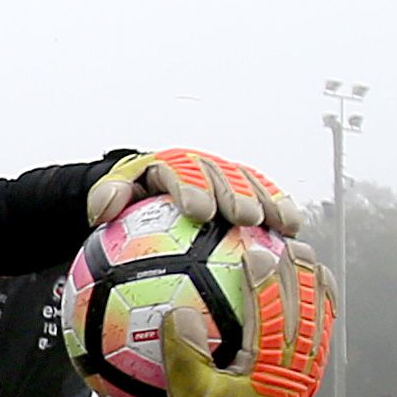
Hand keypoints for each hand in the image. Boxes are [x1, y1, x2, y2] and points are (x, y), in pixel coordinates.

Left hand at [85, 149, 304, 237]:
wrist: (147, 194)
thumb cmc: (129, 203)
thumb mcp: (109, 198)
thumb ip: (106, 199)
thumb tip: (102, 210)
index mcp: (167, 165)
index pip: (179, 171)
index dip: (192, 188)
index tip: (199, 211)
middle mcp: (200, 166)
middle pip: (221, 175)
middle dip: (234, 194)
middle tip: (244, 218)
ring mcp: (225, 176)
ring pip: (250, 183)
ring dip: (267, 201)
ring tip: (279, 225)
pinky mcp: (246, 189)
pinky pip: (267, 196)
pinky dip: (281, 208)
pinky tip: (294, 230)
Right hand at [163, 238, 336, 396]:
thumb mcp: (186, 392)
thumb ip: (182, 354)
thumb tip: (178, 313)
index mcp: (267, 371)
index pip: (272, 318)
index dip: (266, 283)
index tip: (256, 252)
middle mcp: (293, 372)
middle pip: (305, 315)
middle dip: (301, 277)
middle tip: (293, 244)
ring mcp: (305, 378)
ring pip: (320, 327)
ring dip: (318, 292)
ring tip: (314, 262)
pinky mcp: (307, 383)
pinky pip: (321, 342)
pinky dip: (322, 316)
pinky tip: (318, 296)